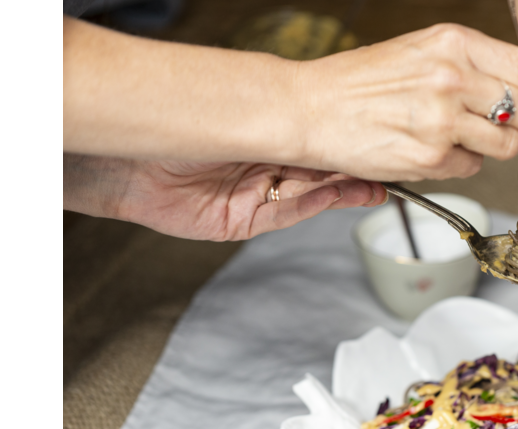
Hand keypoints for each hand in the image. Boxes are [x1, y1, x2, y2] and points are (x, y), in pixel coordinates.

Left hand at [63, 155, 385, 240]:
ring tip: (375, 183)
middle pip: (320, 166)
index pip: (316, 139)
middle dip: (355, 166)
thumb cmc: (173, 128)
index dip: (348, 141)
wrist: (129, 161)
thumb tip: (329, 124)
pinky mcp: (245, 220)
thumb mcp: (240, 119)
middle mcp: (262, 162)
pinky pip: (290, 213)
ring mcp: (255, 192)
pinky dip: (318, 204)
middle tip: (388, 164)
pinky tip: (343, 194)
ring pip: (312, 191)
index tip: (380, 142)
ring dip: (346, 188)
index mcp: (262, 132)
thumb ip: (284, 127)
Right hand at [297, 24, 517, 180]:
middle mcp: (453, 78)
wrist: (310, 107)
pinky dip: (458, 164)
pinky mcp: (430, 158)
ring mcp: (443, 120)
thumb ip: (472, 63)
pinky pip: (471, 167)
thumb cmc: (362, 81)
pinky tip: (430, 148)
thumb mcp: (422, 49)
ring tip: (458, 138)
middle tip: (501, 128)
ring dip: (490, 148)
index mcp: (454, 43)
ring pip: (506, 145)